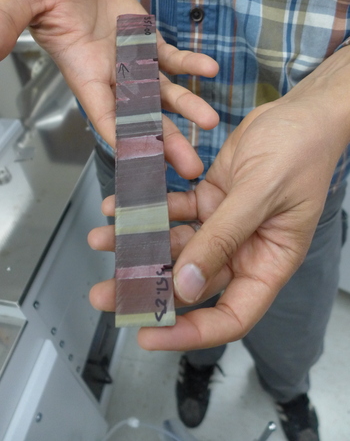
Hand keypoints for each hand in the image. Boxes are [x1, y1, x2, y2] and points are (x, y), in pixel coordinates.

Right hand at [0, 0, 218, 177]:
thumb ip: (7, 20)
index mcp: (86, 77)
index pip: (106, 116)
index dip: (125, 139)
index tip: (145, 163)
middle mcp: (114, 78)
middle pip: (144, 116)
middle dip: (167, 141)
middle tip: (190, 166)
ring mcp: (135, 64)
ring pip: (165, 92)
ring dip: (189, 106)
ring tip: (211, 121)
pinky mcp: (150, 44)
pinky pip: (175, 58)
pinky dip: (192, 63)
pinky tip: (210, 69)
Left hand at [88, 46, 349, 350]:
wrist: (300, 113)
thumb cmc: (300, 151)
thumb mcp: (260, 194)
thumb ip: (223, 238)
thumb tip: (187, 284)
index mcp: (268, 263)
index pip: (231, 316)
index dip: (190, 332)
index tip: (148, 332)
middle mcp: (244, 250)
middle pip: (192, 283)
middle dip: (148, 287)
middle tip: (105, 292)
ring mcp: (224, 225)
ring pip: (177, 245)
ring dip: (139, 243)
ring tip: (101, 238)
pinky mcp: (210, 199)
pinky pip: (175, 210)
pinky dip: (149, 208)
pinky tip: (119, 206)